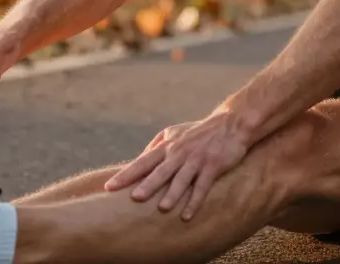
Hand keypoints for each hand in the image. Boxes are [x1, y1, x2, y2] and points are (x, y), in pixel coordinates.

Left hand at [102, 112, 250, 221]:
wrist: (230, 124)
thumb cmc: (198, 132)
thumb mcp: (174, 133)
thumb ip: (156, 146)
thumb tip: (137, 161)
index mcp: (167, 146)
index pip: (142, 162)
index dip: (126, 174)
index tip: (109, 186)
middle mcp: (179, 153)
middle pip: (160, 171)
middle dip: (147, 184)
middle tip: (134, 198)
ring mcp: (196, 160)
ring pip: (182, 179)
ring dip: (172, 193)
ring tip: (162, 208)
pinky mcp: (213, 166)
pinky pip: (202, 186)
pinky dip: (195, 201)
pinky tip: (187, 216)